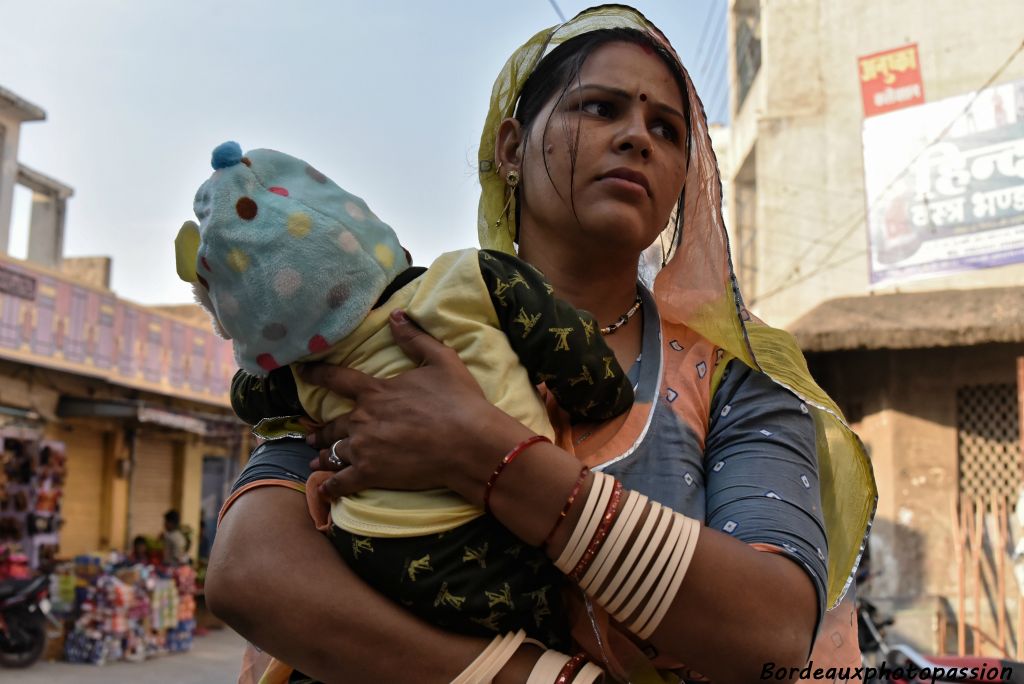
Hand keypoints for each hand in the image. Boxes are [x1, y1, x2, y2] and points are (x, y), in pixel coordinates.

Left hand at [302, 309, 507, 500]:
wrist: (469, 443)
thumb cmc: (458, 402)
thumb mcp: (442, 361)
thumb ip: (415, 339)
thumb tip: (396, 314)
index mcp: (376, 392)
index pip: (337, 379)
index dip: (316, 373)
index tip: (301, 371)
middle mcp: (363, 419)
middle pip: (333, 424)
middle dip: (321, 430)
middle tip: (310, 435)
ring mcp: (364, 449)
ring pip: (334, 451)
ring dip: (324, 455)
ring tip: (316, 459)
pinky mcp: (370, 474)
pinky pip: (341, 482)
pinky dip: (330, 486)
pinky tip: (325, 489)